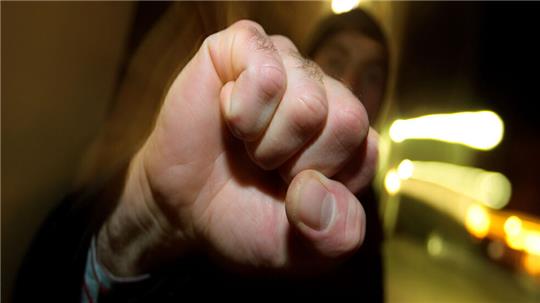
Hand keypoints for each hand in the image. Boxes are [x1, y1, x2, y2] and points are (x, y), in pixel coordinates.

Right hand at [97, 20, 377, 276]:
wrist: (182, 207)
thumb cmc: (244, 216)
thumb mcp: (301, 248)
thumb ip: (334, 236)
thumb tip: (314, 187)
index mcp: (346, 132)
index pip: (365, 148)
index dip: (322, 181)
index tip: (290, 190)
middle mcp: (322, 91)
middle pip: (345, 119)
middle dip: (296, 162)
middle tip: (266, 166)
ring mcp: (285, 63)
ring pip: (307, 100)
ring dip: (266, 142)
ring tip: (247, 144)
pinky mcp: (244, 46)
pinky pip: (265, 69)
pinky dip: (243, 110)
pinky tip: (231, 117)